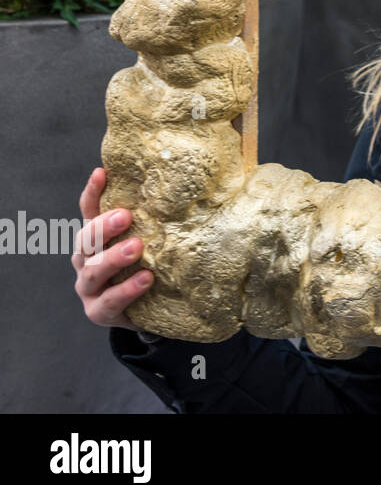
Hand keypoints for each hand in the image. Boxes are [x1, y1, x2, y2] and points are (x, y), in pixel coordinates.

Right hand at [71, 167, 151, 330]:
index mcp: (96, 238)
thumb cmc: (151, 265)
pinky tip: (146, 279)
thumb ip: (158, 219)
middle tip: (126, 216)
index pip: (89, 211)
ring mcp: (89, 287)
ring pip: (92, 271)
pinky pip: (109, 302)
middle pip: (85, 239)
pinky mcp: (99, 312)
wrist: (150, 311)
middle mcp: (86, 260)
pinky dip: (126, 290)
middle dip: (103, 227)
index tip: (103, 172)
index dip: (93, 192)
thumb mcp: (153, 240)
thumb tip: (191, 184)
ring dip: (113, 258)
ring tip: (137, 247)